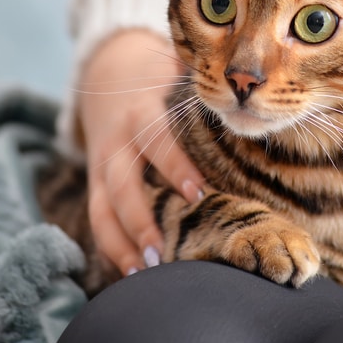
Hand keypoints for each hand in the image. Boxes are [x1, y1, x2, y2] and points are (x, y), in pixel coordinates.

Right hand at [77, 30, 205, 274]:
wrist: (108, 69)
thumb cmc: (160, 77)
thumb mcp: (176, 70)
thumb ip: (204, 87)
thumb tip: (248, 97)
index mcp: (141, 112)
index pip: (157, 140)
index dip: (175, 167)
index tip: (198, 195)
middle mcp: (116, 141)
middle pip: (120, 185)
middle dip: (139, 220)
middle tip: (161, 252)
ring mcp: (100, 165)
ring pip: (101, 209)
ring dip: (120, 244)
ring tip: (143, 273)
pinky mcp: (94, 182)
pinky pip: (97, 219)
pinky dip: (111, 247)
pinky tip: (130, 273)